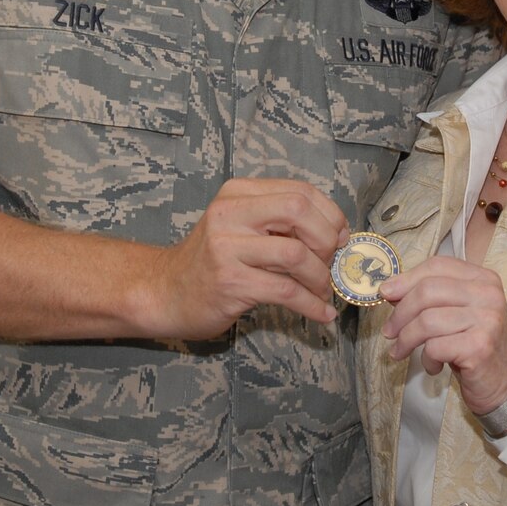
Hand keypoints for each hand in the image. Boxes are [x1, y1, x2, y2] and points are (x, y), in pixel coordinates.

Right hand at [141, 178, 348, 336]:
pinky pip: (286, 292)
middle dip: (327, 240)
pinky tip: (321, 314)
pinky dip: (312, 305)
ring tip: (322, 291)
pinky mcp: (230, 283)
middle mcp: (230, 213)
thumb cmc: (212, 261)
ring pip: (296, 254)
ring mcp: (227, 248)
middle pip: (300, 211)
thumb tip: (337, 233)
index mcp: (238, 193)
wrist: (165, 292)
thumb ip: (279, 222)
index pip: (300, 191)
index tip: (340, 237)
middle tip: (329, 263)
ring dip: (320, 277)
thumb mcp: (241, 226)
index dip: (330, 215)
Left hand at [380, 257, 506, 415]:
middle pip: (428, 291)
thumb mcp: (454, 314)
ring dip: (406, 340)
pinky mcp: (480, 346)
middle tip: (389, 332)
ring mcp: (487, 320)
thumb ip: (429, 297)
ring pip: (427, 320)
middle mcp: (488, 294)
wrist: (503, 383)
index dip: (406, 278)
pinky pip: (435, 346)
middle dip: (400, 313)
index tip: (385, 293)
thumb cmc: (473, 345)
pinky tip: (433, 365)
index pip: (437, 266)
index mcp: (483, 278)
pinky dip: (426, 359)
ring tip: (401, 352)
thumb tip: (390, 290)